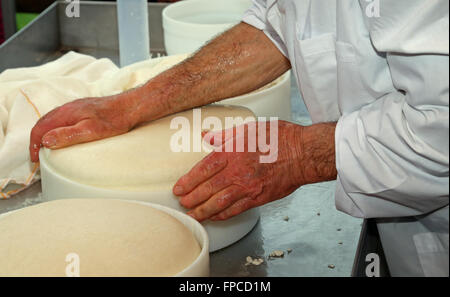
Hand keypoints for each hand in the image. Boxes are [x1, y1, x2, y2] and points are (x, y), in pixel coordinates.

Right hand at [29, 95, 138, 161]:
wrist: (131, 106)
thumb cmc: (114, 119)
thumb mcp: (90, 131)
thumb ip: (67, 135)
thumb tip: (46, 140)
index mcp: (65, 113)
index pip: (40, 128)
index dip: (34, 144)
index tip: (35, 159)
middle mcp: (68, 108)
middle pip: (43, 123)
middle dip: (37, 139)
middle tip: (38, 155)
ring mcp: (76, 107)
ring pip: (53, 120)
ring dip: (46, 133)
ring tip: (47, 147)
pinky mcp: (84, 109)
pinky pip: (63, 119)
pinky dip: (57, 129)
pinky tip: (64, 135)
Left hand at [173, 121, 306, 221]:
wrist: (303, 153)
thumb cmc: (279, 138)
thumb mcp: (249, 128)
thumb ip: (225, 135)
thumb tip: (207, 137)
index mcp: (233, 152)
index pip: (203, 169)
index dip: (188, 181)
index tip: (178, 188)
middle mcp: (238, 171)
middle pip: (208, 188)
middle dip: (192, 198)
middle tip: (181, 203)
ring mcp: (248, 186)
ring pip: (219, 202)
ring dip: (203, 210)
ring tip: (192, 215)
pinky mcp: (258, 197)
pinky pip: (236, 209)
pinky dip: (223, 214)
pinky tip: (214, 217)